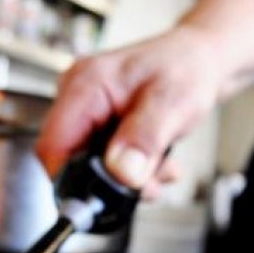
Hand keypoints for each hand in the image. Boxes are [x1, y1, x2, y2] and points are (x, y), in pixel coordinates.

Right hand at [37, 26, 223, 197]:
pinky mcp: (97, 123)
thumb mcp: (172, 102)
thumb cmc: (187, 66)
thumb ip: (144, 138)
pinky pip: (101, 160)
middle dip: (110, 181)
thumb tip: (121, 173)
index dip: (73, 178)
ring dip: (126, 178)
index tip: (106, 195)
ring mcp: (86, 111)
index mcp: (85, 85)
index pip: (53, 146)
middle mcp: (77, 97)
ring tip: (160, 168)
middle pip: (69, 160)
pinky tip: (155, 162)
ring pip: (87, 166)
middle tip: (149, 183)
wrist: (200, 57)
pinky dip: (129, 170)